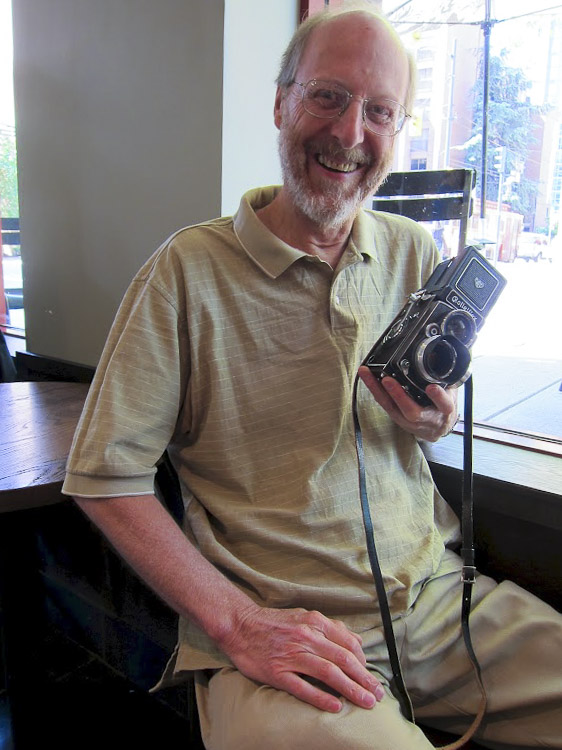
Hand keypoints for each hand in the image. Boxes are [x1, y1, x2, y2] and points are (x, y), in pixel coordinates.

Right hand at [217, 604, 384, 712]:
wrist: (240, 625)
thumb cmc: (274, 622)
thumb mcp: (304, 616)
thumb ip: (329, 628)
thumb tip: (355, 641)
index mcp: (314, 622)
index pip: (347, 644)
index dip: (363, 662)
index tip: (371, 676)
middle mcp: (306, 637)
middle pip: (342, 659)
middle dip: (364, 679)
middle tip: (378, 695)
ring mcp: (291, 655)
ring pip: (328, 673)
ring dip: (350, 689)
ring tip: (365, 702)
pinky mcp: (277, 672)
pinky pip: (303, 687)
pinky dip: (321, 697)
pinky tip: (335, 706)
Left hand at [358, 366, 457, 442]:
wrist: (436, 429)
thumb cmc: (442, 408)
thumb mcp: (451, 393)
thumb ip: (446, 377)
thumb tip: (436, 354)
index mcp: (443, 411)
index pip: (444, 405)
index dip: (438, 397)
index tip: (432, 387)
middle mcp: (426, 418)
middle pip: (412, 411)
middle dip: (399, 396)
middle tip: (388, 380)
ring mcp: (409, 420)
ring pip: (392, 408)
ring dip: (378, 390)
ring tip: (368, 374)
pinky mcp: (396, 417)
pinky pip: (384, 404)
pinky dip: (374, 390)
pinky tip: (366, 377)